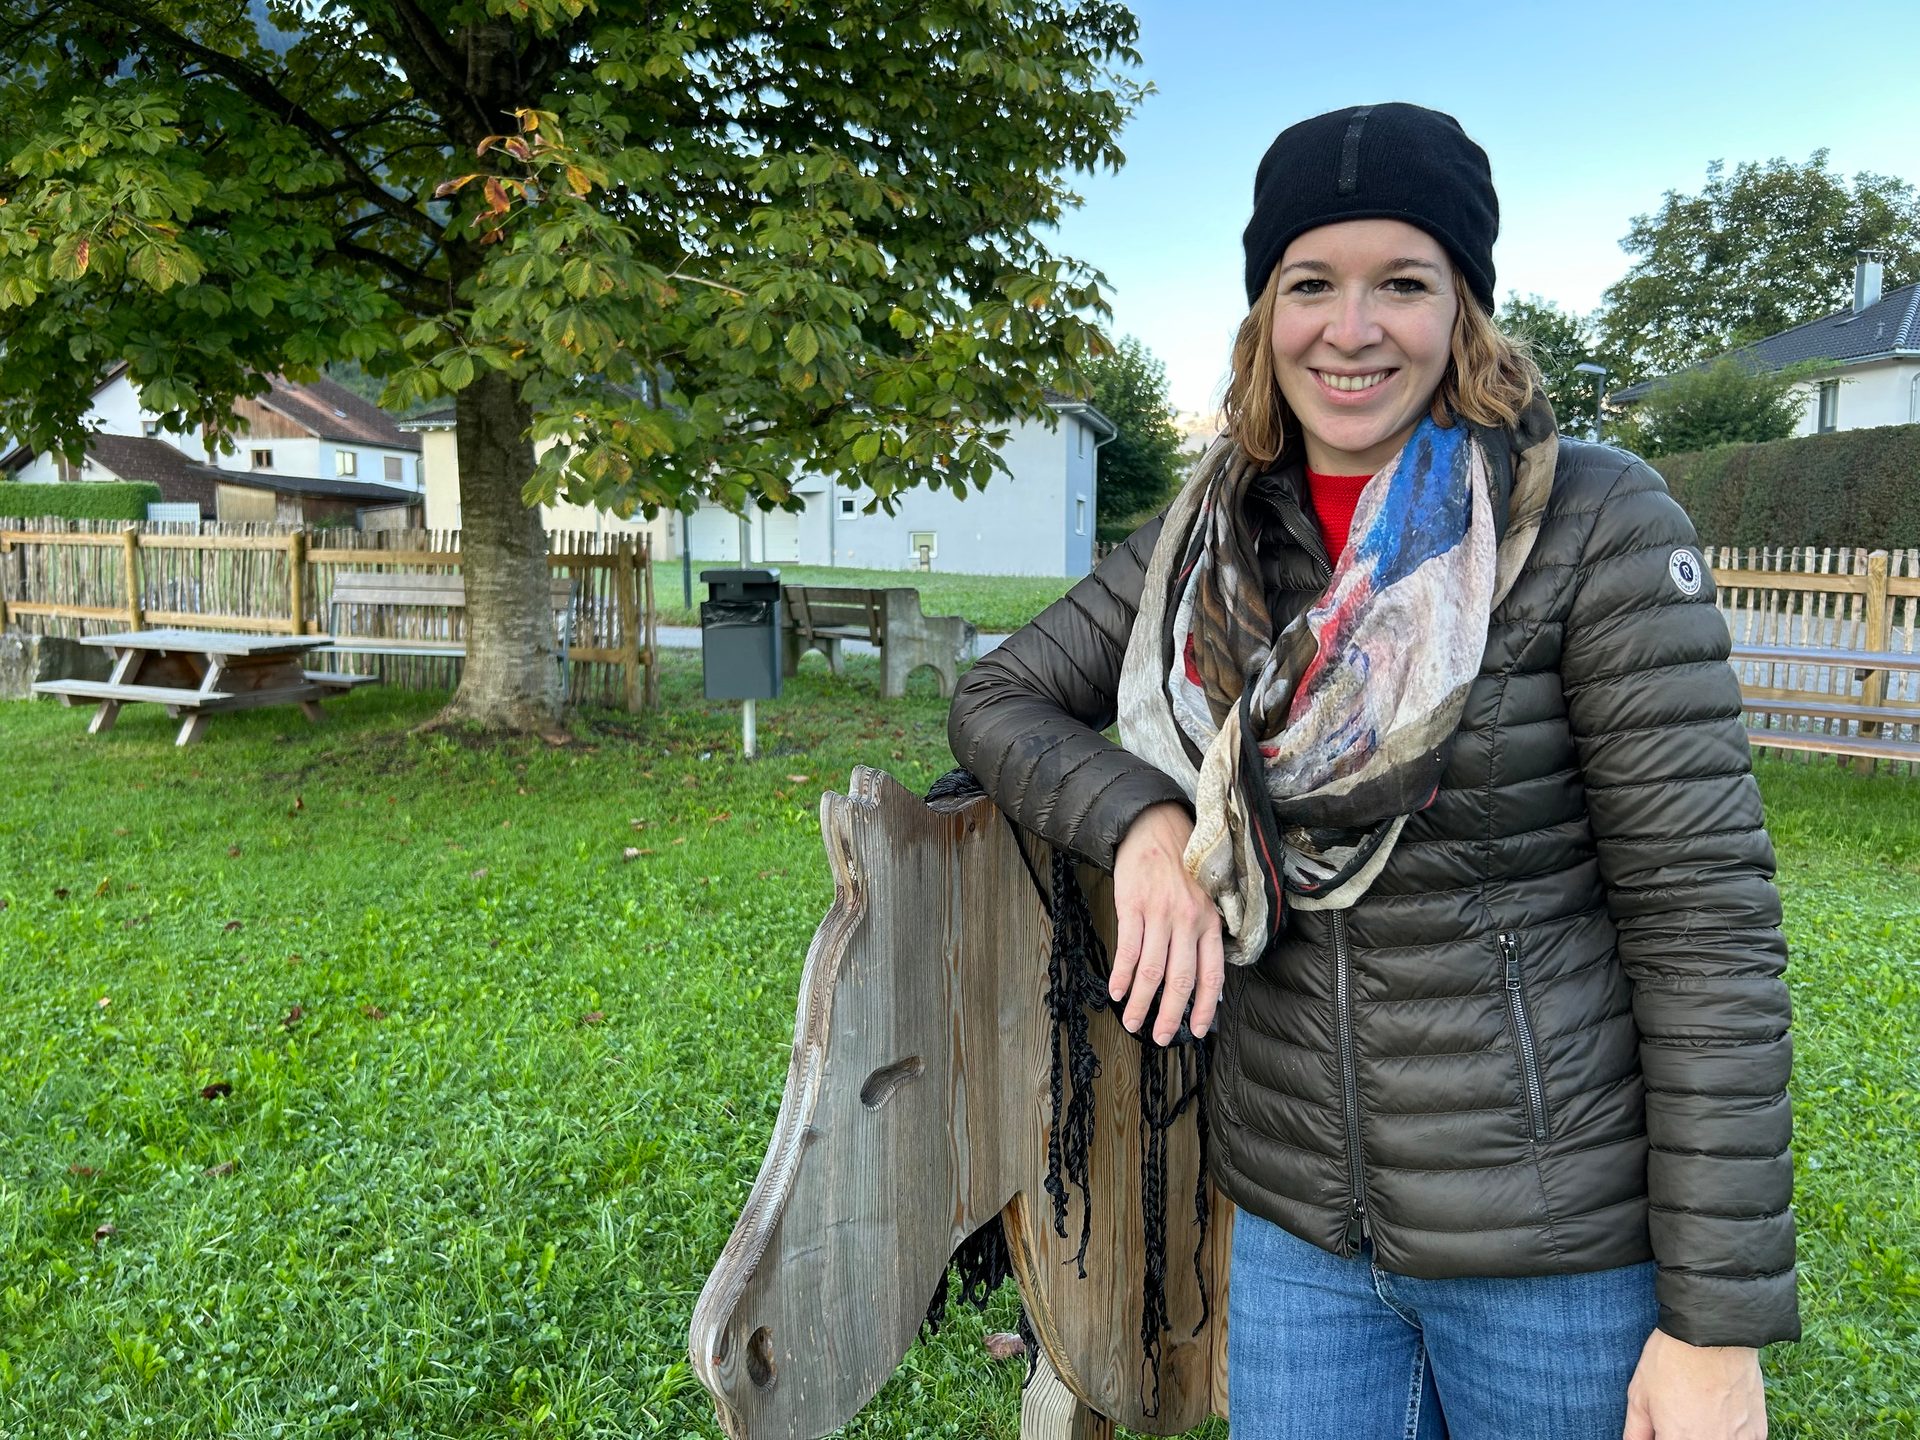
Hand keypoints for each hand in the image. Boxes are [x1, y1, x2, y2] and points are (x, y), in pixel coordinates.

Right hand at [1109, 802, 1225, 1044]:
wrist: (1154, 825)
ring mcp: (1160, 913)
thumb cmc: (1181, 864)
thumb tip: (1207, 980)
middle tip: (1161, 1038)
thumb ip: (1207, 934)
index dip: (1203, 1006)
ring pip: (1152, 971)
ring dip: (1140, 1003)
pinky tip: (1115, 991)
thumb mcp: (1206, 897)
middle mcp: (1188, 920)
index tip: (1197, 1031)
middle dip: (1170, 1016)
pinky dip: (1121, 976)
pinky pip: (1128, 950)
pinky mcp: (1133, 905)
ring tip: (1132, 1022)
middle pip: (1180, 980)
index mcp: (1210, 921)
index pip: (1211, 974)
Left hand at [1623, 1329, 1765, 1438]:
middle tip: (1679, 1416)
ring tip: (1699, 1411)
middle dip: (1682, 1435)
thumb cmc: (1671, 1360)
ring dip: (1707, 1434)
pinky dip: (1729, 1434)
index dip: (1662, 1436)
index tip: (1663, 1427)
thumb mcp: (1639, 1395)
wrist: (1712, 1333)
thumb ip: (1636, 1431)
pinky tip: (1720, 1414)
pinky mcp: (1758, 1433)